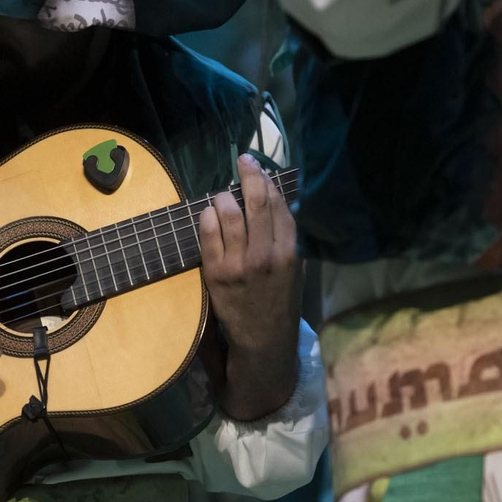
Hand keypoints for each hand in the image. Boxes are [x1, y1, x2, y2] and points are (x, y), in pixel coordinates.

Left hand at [199, 155, 301, 419]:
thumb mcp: (293, 270)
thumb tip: (276, 203)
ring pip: (230, 214)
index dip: (270, 182)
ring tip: (222, 196)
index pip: (280, 207)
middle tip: (242, 161)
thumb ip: (286, 239)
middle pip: (258, 203)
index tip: (260, 167)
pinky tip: (208, 213)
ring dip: (224, 197)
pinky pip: (209, 234)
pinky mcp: (217, 273)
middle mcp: (267, 255)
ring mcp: (240, 264)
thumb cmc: (278, 303)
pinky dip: (208, 217)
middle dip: (250, 176)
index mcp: (289, 253)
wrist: (262, 341)